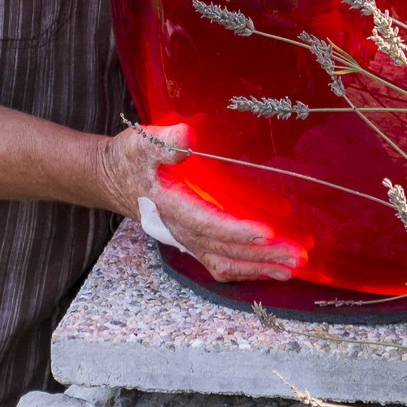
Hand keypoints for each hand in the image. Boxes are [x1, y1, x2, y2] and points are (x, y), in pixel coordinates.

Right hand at [96, 121, 304, 281]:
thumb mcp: (140, 142)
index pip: (207, 223)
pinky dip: (246, 269)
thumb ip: (163, 141)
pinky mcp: (191, 240)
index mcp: (170, 206)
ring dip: (259, 268)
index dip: (236, 230)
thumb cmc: (128, 158)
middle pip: (224, 250)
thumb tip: (187, 137)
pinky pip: (220, 263)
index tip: (266, 233)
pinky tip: (268, 268)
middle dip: (262, 256)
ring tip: (291, 269)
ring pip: (225, 263)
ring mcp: (186, 239)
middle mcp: (180, 229)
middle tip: (296, 256)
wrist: (110, 178)